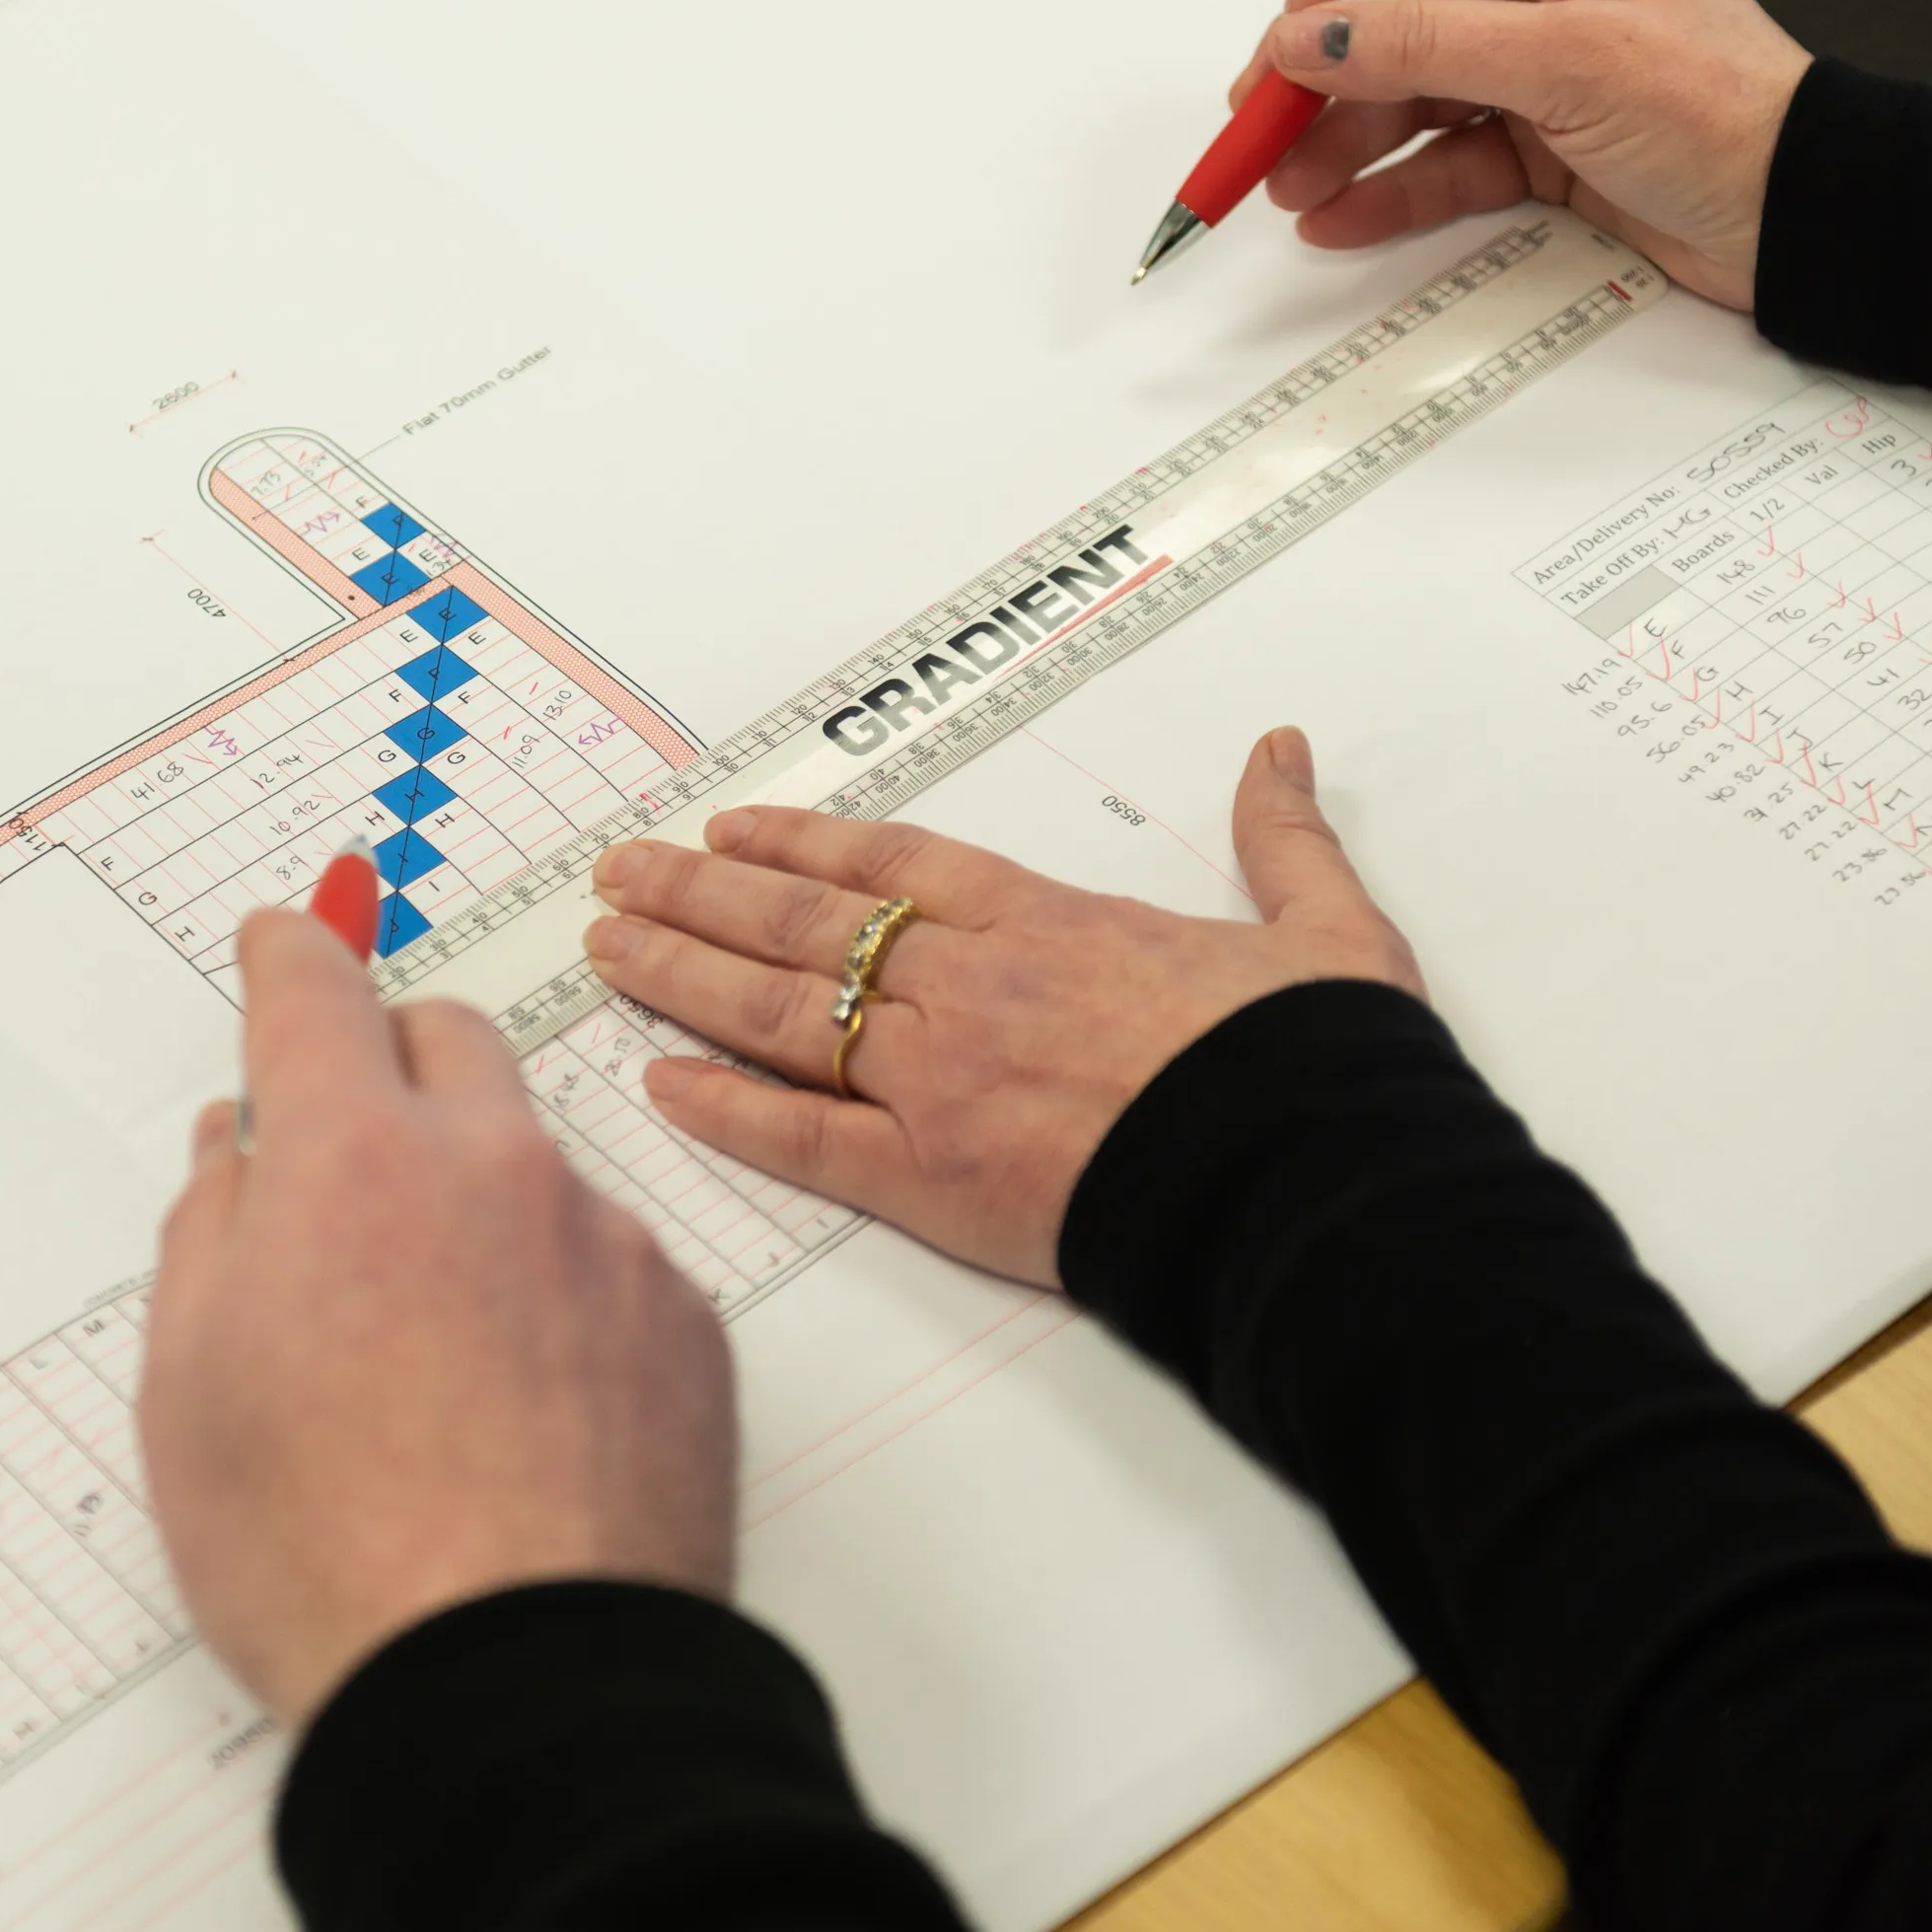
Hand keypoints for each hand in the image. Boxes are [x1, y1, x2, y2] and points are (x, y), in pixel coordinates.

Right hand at [137, 909, 736, 1727]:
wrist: (515, 1686)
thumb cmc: (326, 1554)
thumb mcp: (189, 1387)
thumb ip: (211, 1230)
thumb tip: (238, 1145)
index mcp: (353, 1163)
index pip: (315, 999)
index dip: (290, 957)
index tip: (285, 938)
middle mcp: (495, 1170)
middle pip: (449, 1042)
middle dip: (393, 1057)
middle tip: (348, 1132)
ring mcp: (607, 1245)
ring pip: (535, 1162)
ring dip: (479, 1195)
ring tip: (428, 1337)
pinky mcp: (686, 1330)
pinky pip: (610, 1264)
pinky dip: (560, 1294)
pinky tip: (521, 1403)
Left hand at [578, 729, 1419, 1286]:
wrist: (1310, 1177)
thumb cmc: (1315, 1065)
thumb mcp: (1323, 931)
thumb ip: (1282, 839)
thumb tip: (1283, 751)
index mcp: (1050, 924)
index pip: (893, 868)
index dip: (803, 846)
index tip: (733, 829)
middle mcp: (972, 987)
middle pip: (804, 927)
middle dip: (699, 895)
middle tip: (620, 874)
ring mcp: (939, 1080)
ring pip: (779, 1012)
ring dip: (681, 975)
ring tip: (608, 947)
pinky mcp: (931, 1180)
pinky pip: (800, 1137)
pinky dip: (723, 1111)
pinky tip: (660, 1085)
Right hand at [1244, 0, 1812, 309]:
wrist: (1808, 220)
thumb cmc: (1730, 111)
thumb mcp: (1567, 61)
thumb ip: (1428, 45)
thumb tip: (1313, 35)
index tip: (1304, 12)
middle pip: (1394, 2)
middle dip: (1324, 61)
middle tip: (1263, 117)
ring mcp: (1537, 70)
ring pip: (1407, 90)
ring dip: (1340, 136)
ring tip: (1290, 186)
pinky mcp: (1540, 148)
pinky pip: (1440, 159)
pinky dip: (1386, 189)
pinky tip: (1340, 217)